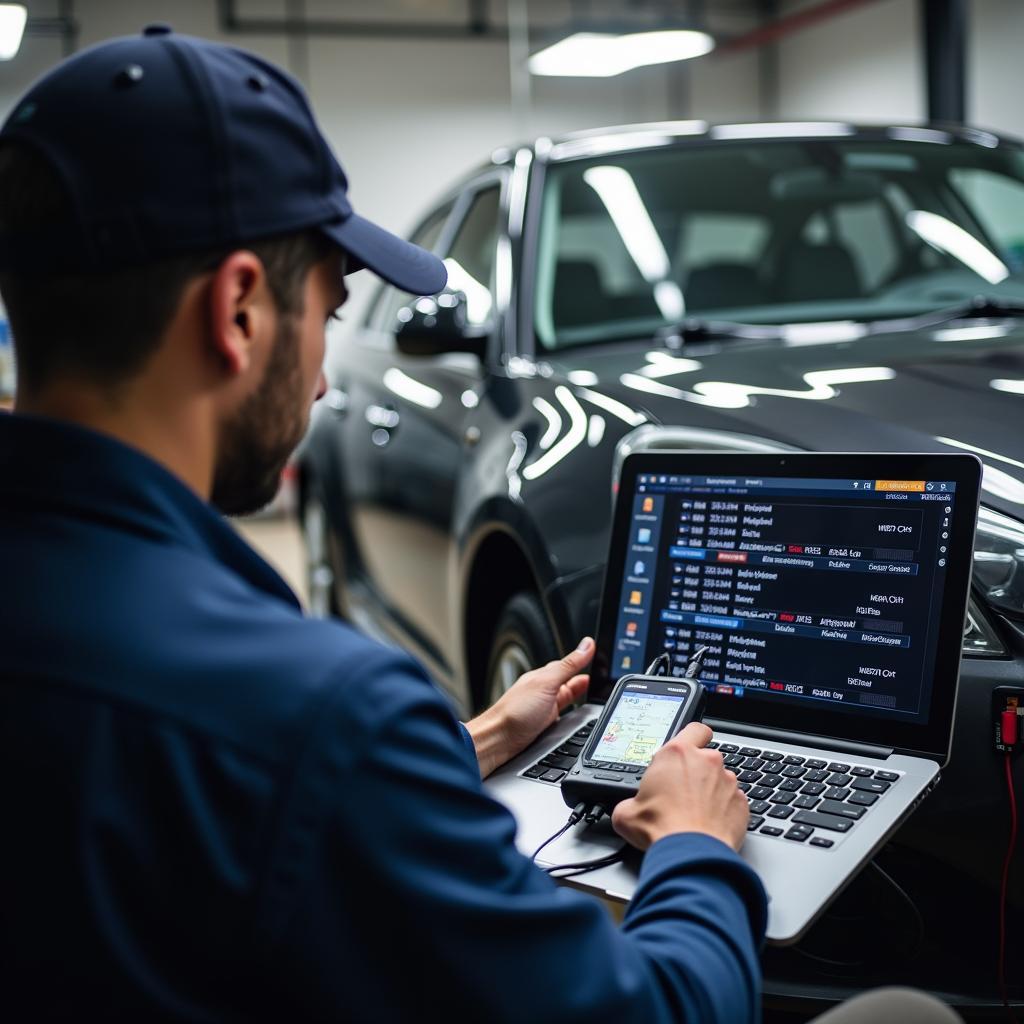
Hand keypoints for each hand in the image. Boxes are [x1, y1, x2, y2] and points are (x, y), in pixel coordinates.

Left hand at [464, 638, 591, 777]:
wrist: (498, 740)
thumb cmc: (515, 711)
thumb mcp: (547, 683)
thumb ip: (568, 665)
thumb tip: (587, 645)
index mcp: (543, 676)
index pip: (567, 664)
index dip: (583, 661)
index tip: (599, 657)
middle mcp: (543, 690)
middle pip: (568, 682)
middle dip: (583, 680)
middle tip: (601, 678)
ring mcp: (543, 708)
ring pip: (566, 698)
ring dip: (578, 696)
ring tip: (593, 693)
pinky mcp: (544, 724)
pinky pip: (562, 714)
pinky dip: (572, 712)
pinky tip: (576, 715)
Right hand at [611, 722, 748, 851]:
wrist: (691, 855)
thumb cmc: (662, 828)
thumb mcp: (626, 813)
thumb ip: (629, 802)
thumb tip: (628, 810)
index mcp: (676, 754)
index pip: (694, 729)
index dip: (693, 737)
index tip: (687, 749)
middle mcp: (706, 762)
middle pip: (706, 758)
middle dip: (697, 772)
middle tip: (682, 793)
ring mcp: (728, 782)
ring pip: (721, 780)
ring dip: (711, 792)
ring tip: (695, 814)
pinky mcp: (742, 804)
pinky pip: (733, 802)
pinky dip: (724, 810)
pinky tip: (709, 825)